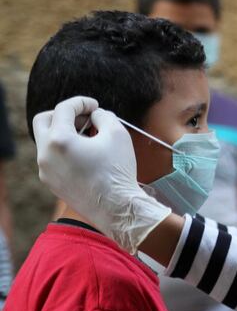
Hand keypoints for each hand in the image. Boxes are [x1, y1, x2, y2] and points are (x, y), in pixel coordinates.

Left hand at [33, 96, 170, 253]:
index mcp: (59, 140)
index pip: (64, 109)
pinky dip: (65, 151)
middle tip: (84, 118)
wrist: (117, 208)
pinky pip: (52, 159)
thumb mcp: (118, 134)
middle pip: (44, 121)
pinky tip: (86, 155)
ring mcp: (45, 170)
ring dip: (65, 133)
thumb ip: (103, 116)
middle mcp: (46, 154)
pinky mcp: (51, 182)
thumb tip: (95, 116)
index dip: (81, 102)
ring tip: (89, 138)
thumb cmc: (118, 172)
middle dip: (64, 114)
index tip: (94, 105)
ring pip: (47, 141)